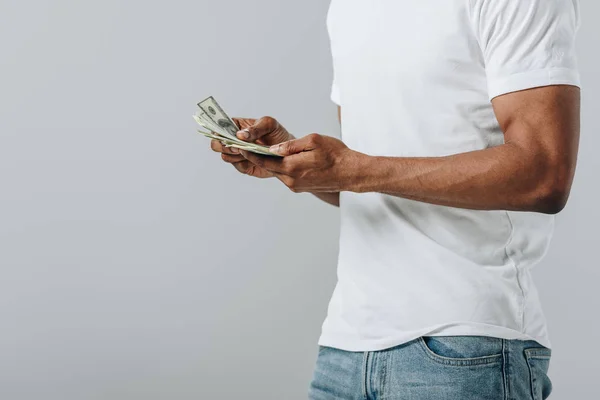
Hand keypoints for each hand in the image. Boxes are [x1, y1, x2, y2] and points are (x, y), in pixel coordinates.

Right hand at [210, 116, 293, 178]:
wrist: (288, 152)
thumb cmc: (277, 133)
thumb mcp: (269, 125)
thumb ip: (255, 128)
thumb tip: (240, 134)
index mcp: (236, 126)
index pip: (219, 126)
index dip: (218, 130)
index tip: (223, 134)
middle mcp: (233, 140)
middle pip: (216, 143)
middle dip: (223, 145)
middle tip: (237, 146)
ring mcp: (237, 153)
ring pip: (225, 156)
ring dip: (235, 155)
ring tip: (249, 152)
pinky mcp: (243, 165)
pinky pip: (237, 166)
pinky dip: (243, 163)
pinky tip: (254, 158)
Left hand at [239, 134, 363, 192]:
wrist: (350, 173)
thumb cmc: (336, 154)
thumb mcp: (313, 141)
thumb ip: (291, 145)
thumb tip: (272, 149)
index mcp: (292, 167)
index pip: (265, 160)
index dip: (250, 153)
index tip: (239, 147)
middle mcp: (291, 180)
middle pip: (268, 167)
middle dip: (256, 157)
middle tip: (243, 147)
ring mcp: (295, 186)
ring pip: (277, 171)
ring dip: (269, 162)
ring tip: (258, 151)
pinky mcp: (300, 188)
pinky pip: (285, 176)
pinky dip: (280, 167)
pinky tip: (279, 159)